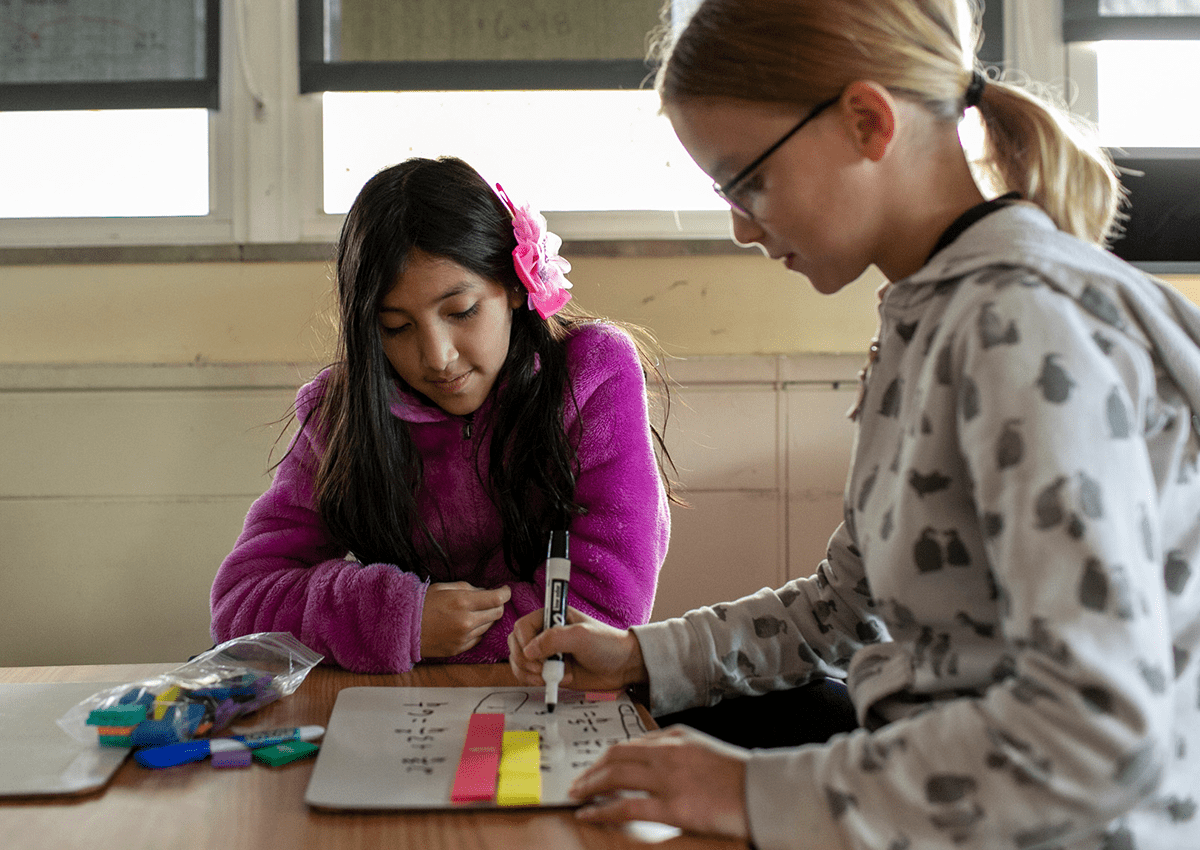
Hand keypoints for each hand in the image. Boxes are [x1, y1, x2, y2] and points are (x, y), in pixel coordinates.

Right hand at [420, 581, 510, 657]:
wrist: (403, 627)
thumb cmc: (422, 604)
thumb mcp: (444, 587)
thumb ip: (468, 588)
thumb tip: (485, 592)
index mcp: (462, 602)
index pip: (497, 599)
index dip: (505, 593)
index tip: (505, 590)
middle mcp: (466, 622)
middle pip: (497, 613)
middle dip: (497, 605)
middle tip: (489, 600)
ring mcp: (464, 637)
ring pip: (489, 626)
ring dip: (486, 618)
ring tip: (472, 612)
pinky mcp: (459, 649)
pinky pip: (478, 638)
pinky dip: (476, 630)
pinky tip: (465, 624)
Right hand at [507, 606, 647, 692]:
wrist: (623, 666)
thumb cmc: (607, 644)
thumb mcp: (582, 636)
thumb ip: (554, 639)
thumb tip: (529, 650)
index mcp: (553, 617)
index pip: (523, 626)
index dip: (524, 642)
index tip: (535, 654)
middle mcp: (546, 633)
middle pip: (516, 644)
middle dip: (524, 660)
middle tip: (541, 670)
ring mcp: (547, 653)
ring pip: (520, 661)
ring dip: (528, 673)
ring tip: (548, 678)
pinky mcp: (550, 670)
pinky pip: (530, 676)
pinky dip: (536, 681)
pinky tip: (556, 681)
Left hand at [569, 726, 750, 839]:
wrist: (763, 791)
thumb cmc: (737, 775)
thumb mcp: (703, 748)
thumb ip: (675, 748)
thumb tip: (645, 754)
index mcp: (676, 737)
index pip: (629, 743)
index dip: (605, 757)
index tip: (593, 767)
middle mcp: (668, 752)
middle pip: (615, 756)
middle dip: (591, 770)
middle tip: (577, 782)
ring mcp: (669, 779)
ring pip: (615, 776)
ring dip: (590, 786)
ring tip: (577, 796)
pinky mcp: (673, 806)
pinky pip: (626, 806)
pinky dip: (602, 810)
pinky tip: (589, 814)